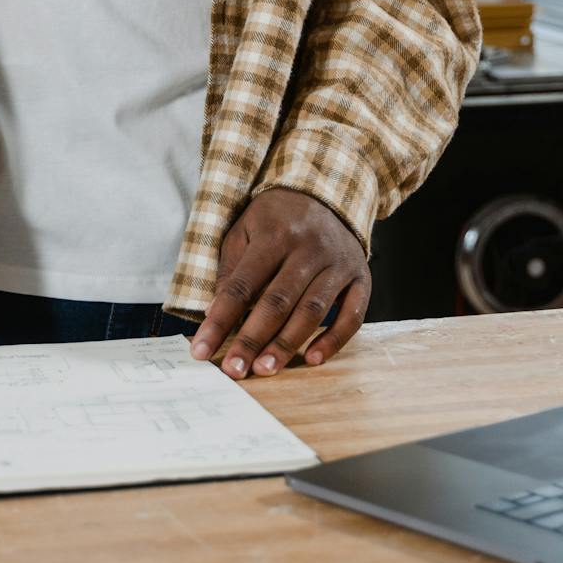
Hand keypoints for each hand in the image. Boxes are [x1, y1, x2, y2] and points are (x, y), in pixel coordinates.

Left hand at [190, 189, 369, 379]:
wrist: (328, 192)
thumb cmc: (277, 218)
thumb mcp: (245, 229)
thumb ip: (231, 268)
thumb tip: (214, 313)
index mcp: (275, 235)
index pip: (242, 285)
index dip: (220, 320)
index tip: (201, 349)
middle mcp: (309, 248)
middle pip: (277, 302)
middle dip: (253, 339)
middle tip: (235, 370)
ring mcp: (338, 263)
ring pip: (312, 311)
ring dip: (288, 344)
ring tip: (264, 369)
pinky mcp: (361, 277)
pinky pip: (352, 314)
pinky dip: (334, 340)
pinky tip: (313, 359)